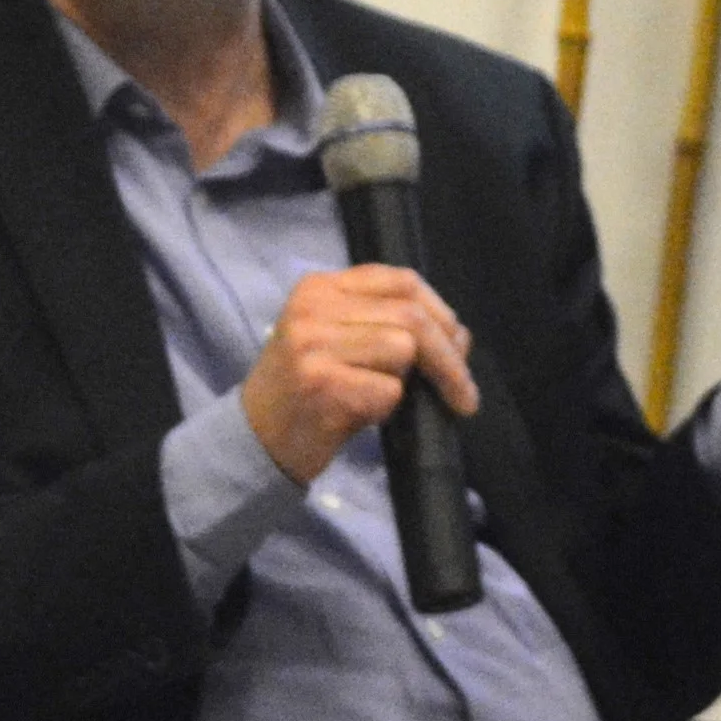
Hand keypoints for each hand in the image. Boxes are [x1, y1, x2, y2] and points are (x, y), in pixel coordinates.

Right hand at [244, 262, 476, 485]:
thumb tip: (458, 336)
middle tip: (464, 395)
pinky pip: (387, 390)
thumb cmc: (306, 392)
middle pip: (411, 315)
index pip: (401, 281)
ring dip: (406, 384)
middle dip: (449, 358)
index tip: (460, 345)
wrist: (255, 439)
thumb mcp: (338, 342)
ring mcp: (313, 344)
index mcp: (320, 287)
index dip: (441, 312)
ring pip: (402, 349)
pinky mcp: (320, 384)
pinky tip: (358, 415)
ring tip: (377, 400)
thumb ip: (387, 326)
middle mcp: (313, 308)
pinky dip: (386, 409)